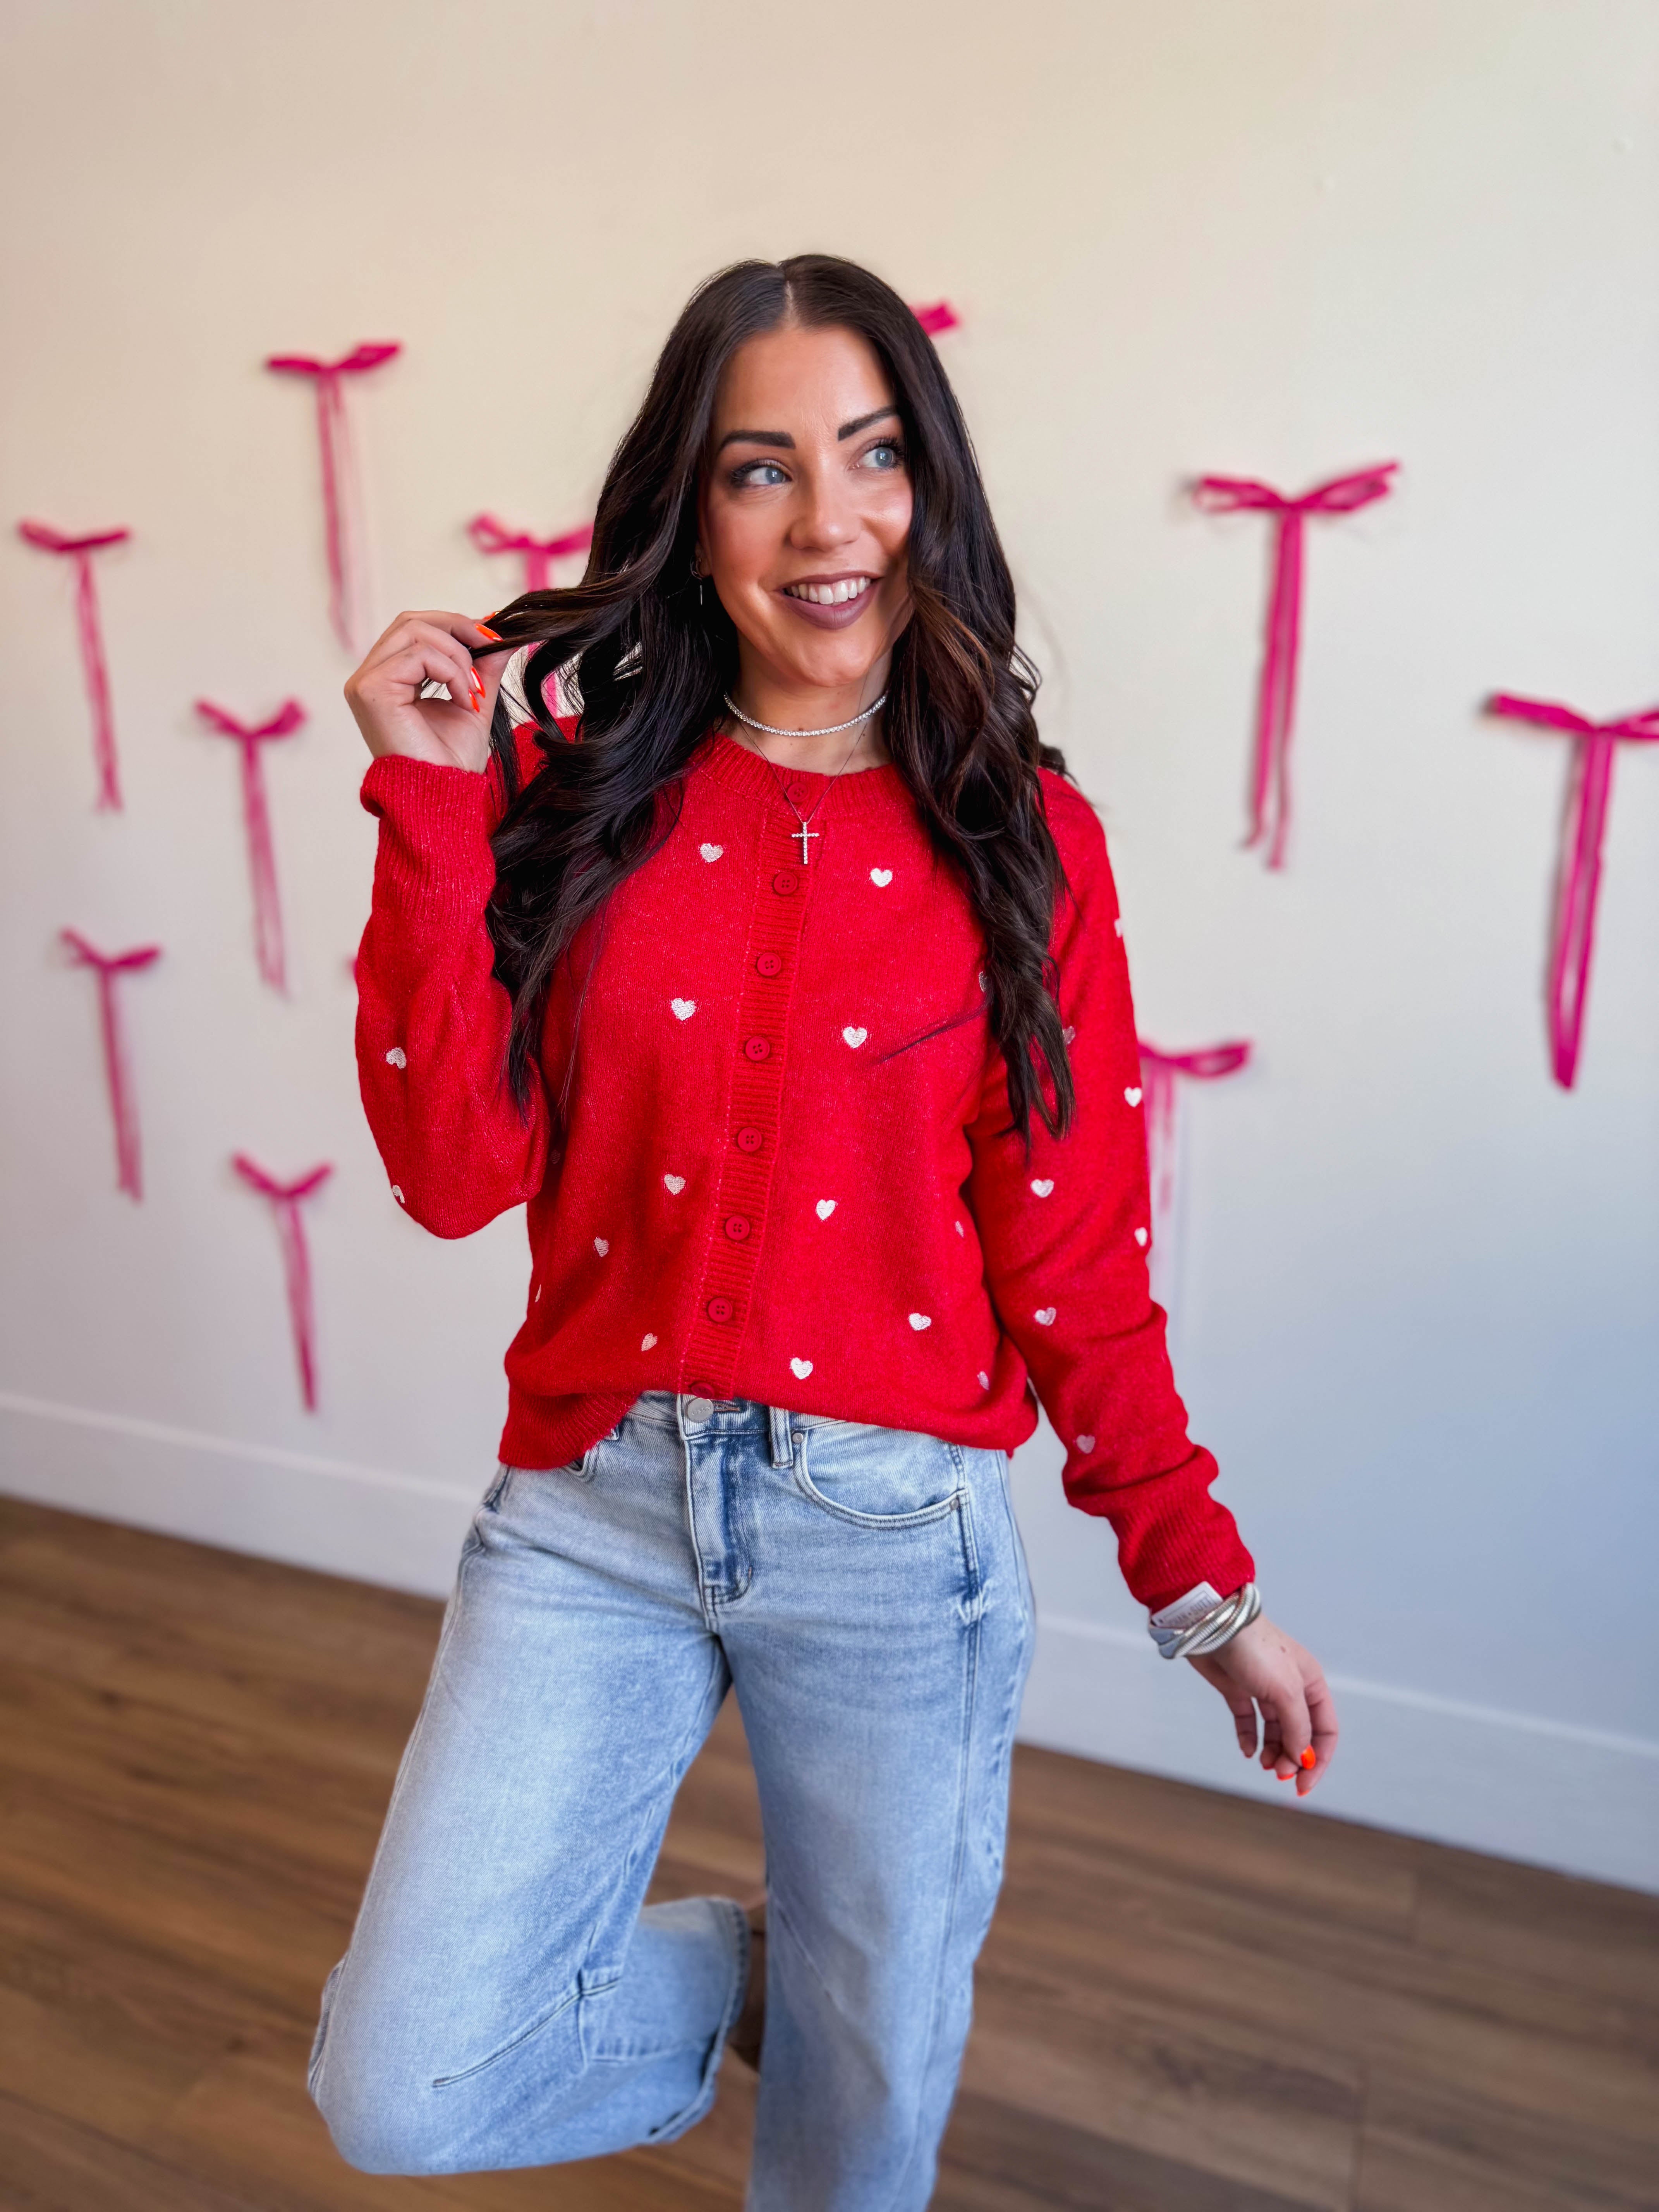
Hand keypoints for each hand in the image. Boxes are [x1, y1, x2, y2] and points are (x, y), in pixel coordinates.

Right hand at [343, 609, 511, 772]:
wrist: (442, 796)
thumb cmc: (450, 760)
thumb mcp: (473, 701)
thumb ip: (483, 667)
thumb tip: (504, 636)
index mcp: (388, 677)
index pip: (414, 628)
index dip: (454, 626)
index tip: (490, 640)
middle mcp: (370, 676)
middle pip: (411, 620)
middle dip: (457, 628)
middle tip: (489, 647)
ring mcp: (365, 681)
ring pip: (415, 630)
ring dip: (458, 656)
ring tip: (474, 690)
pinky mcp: (370, 689)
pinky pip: (418, 655)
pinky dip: (451, 672)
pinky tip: (464, 700)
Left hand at [1188, 1613, 1337, 1795]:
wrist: (1213, 1624)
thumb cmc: (1256, 1650)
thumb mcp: (1286, 1691)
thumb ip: (1297, 1728)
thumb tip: (1303, 1759)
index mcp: (1311, 1684)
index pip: (1325, 1730)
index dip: (1319, 1759)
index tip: (1304, 1784)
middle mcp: (1290, 1687)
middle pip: (1300, 1733)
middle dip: (1292, 1757)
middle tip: (1277, 1774)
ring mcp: (1263, 1688)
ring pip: (1275, 1730)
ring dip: (1272, 1751)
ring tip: (1263, 1763)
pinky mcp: (1237, 1688)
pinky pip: (1248, 1720)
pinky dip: (1249, 1738)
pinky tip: (1246, 1750)